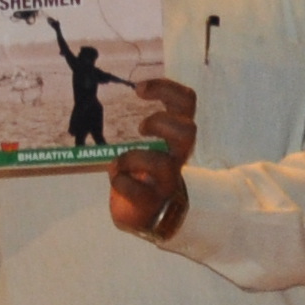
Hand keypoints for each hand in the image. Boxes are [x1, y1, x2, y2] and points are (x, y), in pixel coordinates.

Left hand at [112, 78, 195, 240]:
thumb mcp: (148, 143)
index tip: (139, 89)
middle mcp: (178, 157)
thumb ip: (145, 126)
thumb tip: (123, 100)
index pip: (187, 104)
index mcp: (177, 137)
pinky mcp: (150, 202)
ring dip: (134, 157)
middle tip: (140, 127)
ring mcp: (167, 181)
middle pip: (188, 132)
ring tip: (121, 162)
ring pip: (162, 163)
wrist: (150, 216)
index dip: (167, 89)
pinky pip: (136, 190)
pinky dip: (120, 180)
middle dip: (161, 123)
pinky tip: (116, 178)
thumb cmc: (147, 173)